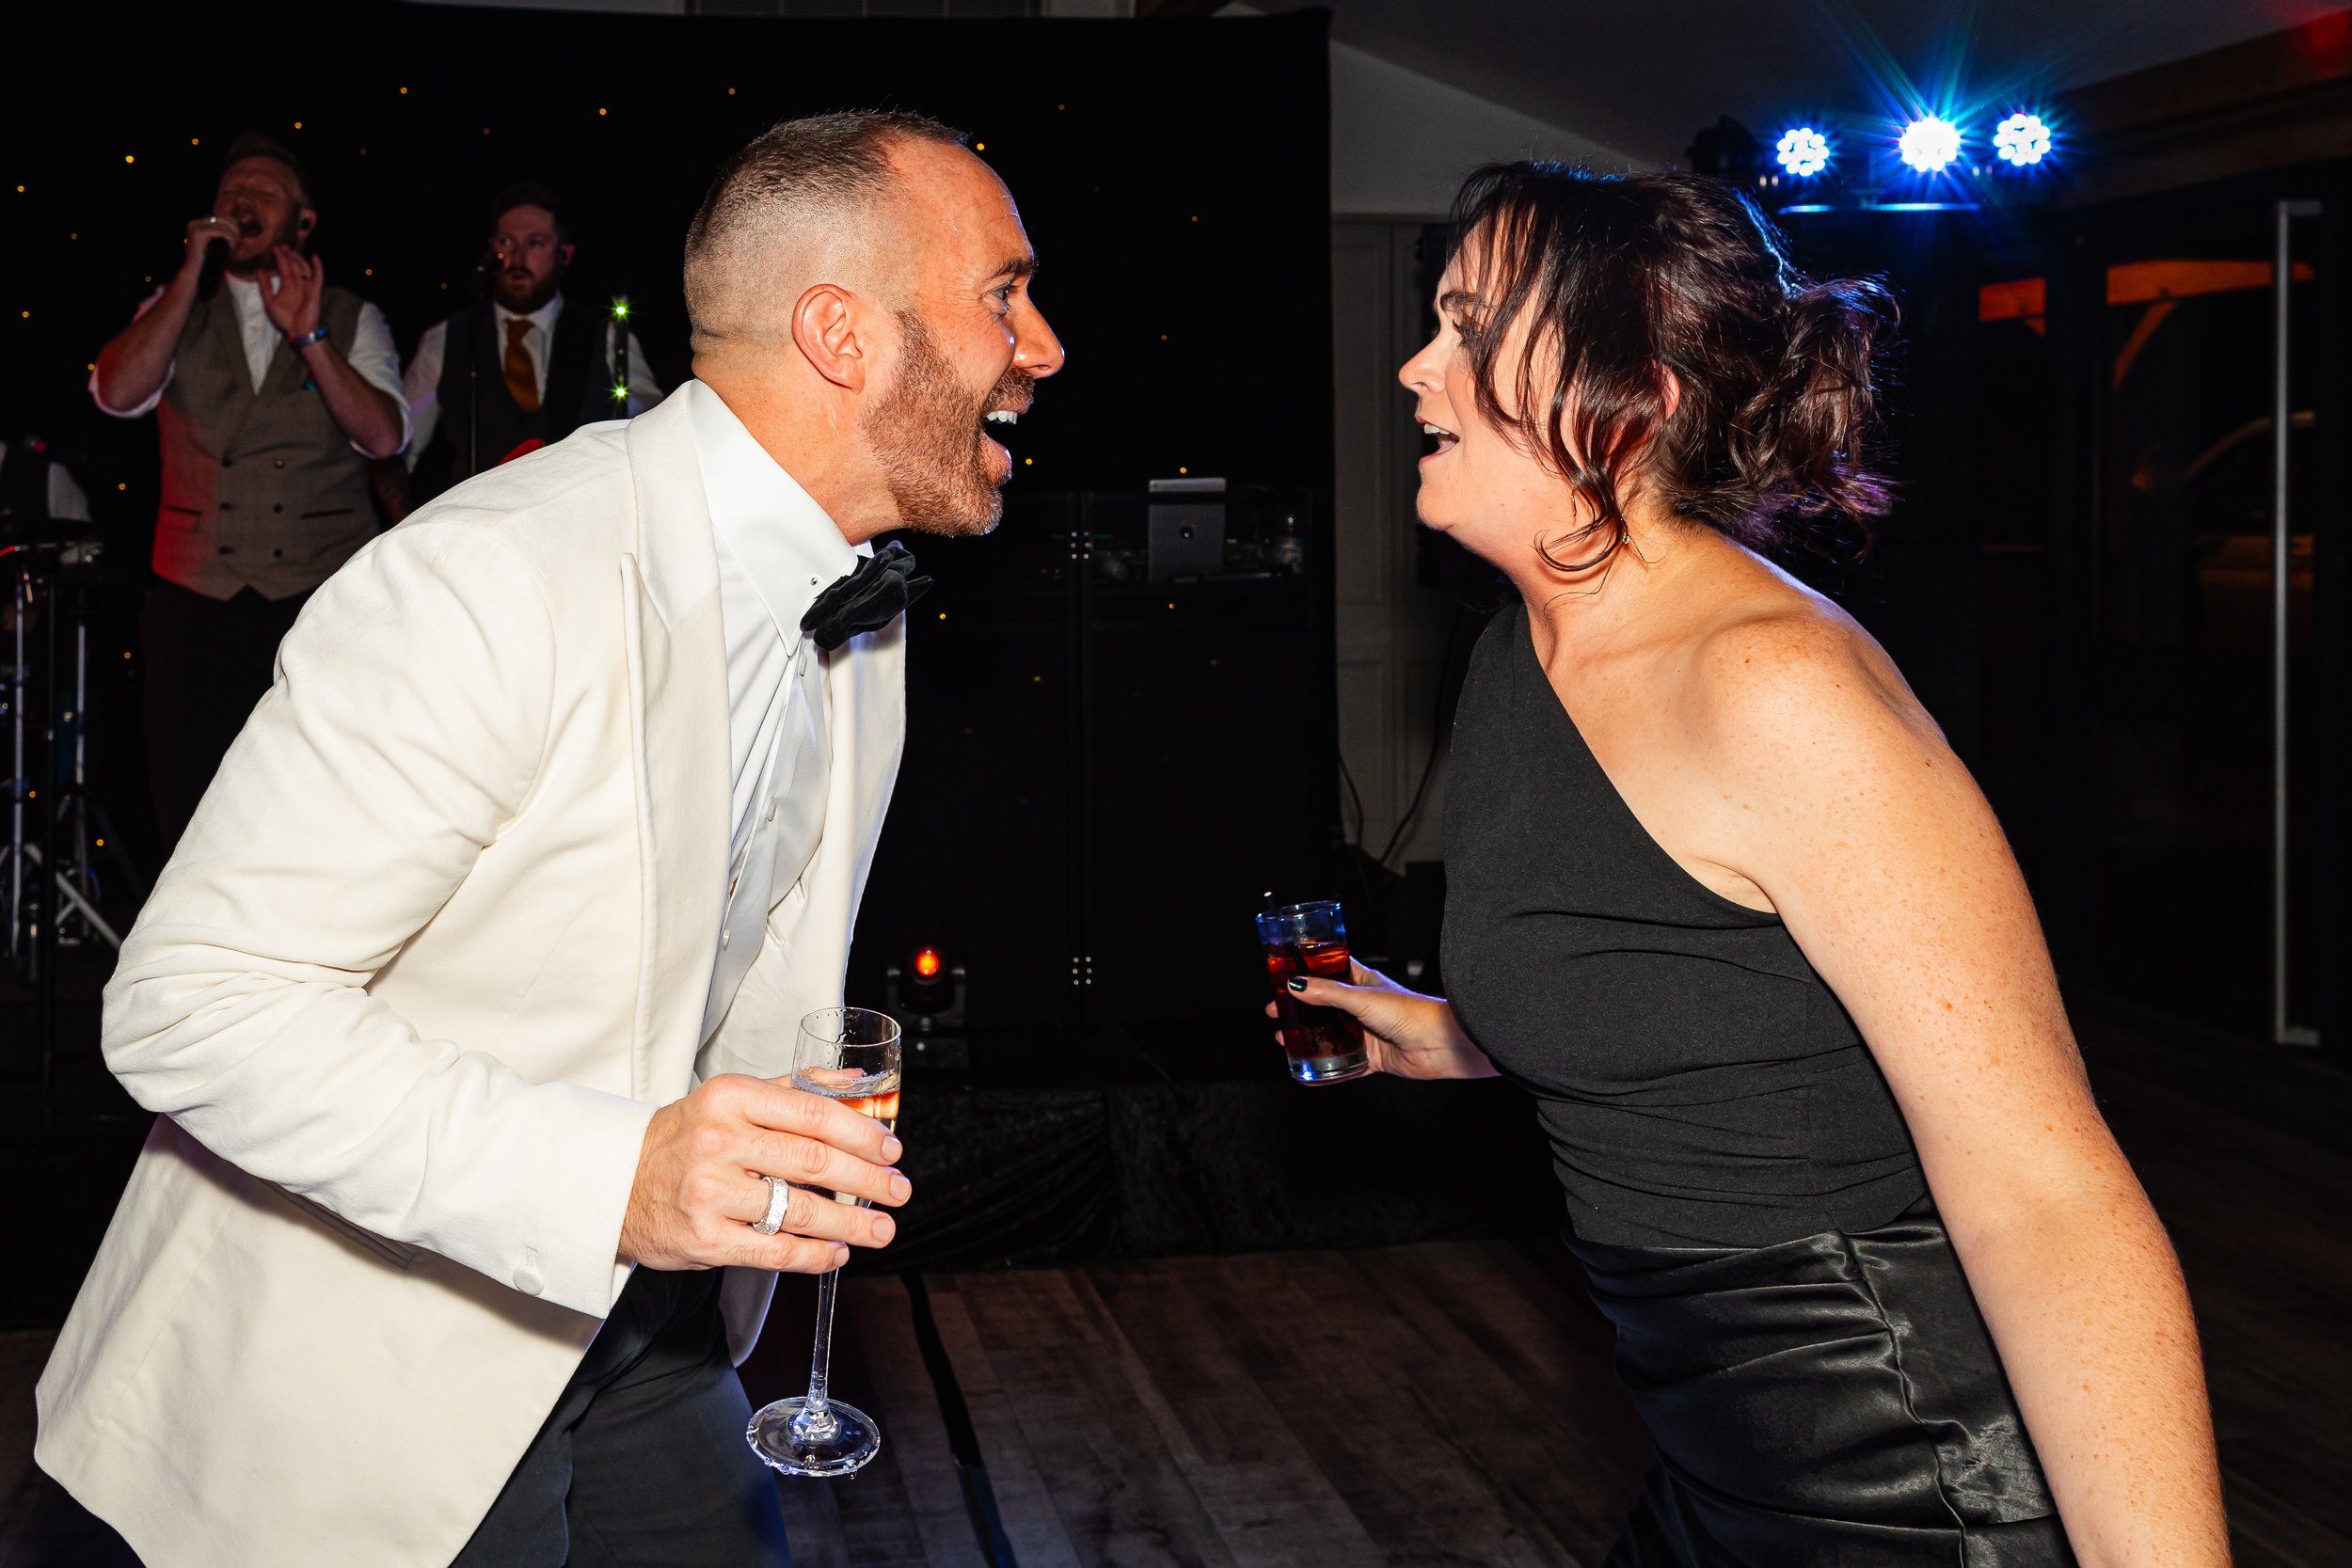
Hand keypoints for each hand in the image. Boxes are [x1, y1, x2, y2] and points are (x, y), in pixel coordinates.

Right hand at [178, 214, 236, 282]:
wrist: (197, 272)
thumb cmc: (211, 260)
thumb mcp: (221, 243)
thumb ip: (227, 233)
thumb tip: (245, 221)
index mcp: (201, 223)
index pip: (223, 218)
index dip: (235, 225)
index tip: (240, 237)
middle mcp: (196, 222)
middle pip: (224, 219)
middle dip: (235, 229)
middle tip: (238, 242)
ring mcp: (195, 226)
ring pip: (223, 224)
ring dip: (233, 235)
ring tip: (235, 246)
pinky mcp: (197, 232)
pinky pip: (220, 231)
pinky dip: (229, 238)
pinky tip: (231, 248)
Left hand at [258, 244, 324, 341]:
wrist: (298, 331)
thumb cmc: (284, 320)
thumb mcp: (269, 302)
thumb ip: (265, 286)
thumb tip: (259, 270)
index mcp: (286, 286)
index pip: (282, 269)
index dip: (278, 259)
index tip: (273, 249)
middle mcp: (297, 284)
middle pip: (293, 266)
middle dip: (288, 256)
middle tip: (282, 245)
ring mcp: (307, 287)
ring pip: (303, 268)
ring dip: (298, 259)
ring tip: (291, 251)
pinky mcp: (315, 291)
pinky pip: (318, 276)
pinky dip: (317, 266)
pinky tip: (314, 256)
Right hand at [619, 1074, 911, 1273]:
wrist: (616, 1185)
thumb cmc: (683, 1138)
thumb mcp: (731, 1099)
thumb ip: (794, 1089)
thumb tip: (856, 1084)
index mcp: (730, 1098)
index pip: (813, 1114)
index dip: (862, 1134)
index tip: (891, 1150)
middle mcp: (718, 1142)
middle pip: (814, 1162)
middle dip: (868, 1180)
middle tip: (899, 1191)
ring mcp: (709, 1192)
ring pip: (799, 1210)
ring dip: (850, 1223)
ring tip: (880, 1229)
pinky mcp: (704, 1238)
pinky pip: (774, 1251)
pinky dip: (813, 1254)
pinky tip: (837, 1252)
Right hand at [1266, 960, 1496, 1079]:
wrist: (1440, 1044)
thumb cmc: (1410, 1012)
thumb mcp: (1362, 998)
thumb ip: (1327, 993)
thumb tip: (1295, 985)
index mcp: (1361, 982)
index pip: (1328, 971)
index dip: (1305, 973)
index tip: (1281, 977)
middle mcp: (1362, 1006)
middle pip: (1322, 1006)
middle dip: (1298, 1009)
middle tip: (1275, 1012)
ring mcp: (1366, 1032)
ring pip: (1329, 1034)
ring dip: (1307, 1037)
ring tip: (1283, 1040)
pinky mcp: (1372, 1057)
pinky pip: (1343, 1062)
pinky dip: (1326, 1065)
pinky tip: (1308, 1067)